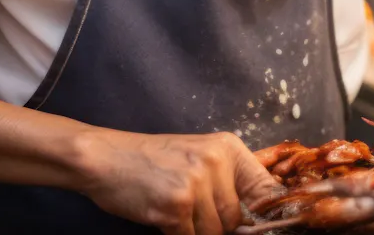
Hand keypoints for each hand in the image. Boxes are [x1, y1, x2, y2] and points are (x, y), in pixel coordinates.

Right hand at [77, 129, 281, 234]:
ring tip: (176, 211)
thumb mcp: (197, 156)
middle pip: (236, 218)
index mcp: (226, 147)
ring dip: (196, 231)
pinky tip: (164, 216)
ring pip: (215, 232)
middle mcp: (215, 162)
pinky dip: (178, 234)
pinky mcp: (176, 205)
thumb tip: (257, 217)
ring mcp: (196, 184)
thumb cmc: (152, 160)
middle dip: (218, 226)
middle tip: (192, 212)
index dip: (266, 214)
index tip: (261, 227)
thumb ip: (227, 179)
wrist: (107, 158)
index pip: (266, 189)